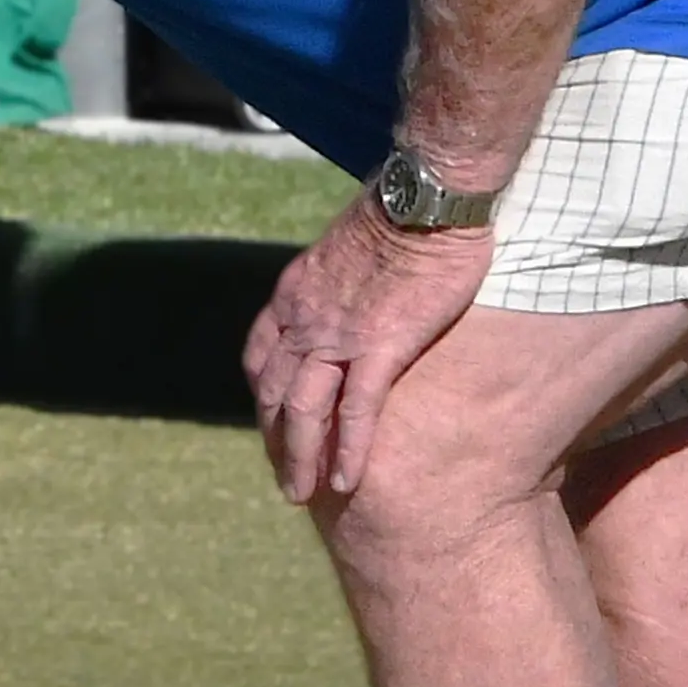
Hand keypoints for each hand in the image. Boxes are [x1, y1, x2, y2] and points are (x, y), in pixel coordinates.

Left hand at [244, 195, 496, 504]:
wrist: (426, 193)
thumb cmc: (403, 207)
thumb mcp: (351, 241)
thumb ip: (343, 274)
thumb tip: (355, 283)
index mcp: (295, 293)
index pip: (262, 358)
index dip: (263, 397)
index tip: (272, 424)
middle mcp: (304, 319)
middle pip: (274, 393)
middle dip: (274, 439)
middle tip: (283, 477)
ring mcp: (338, 335)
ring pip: (305, 410)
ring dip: (300, 457)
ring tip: (303, 493)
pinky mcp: (381, 346)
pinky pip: (356, 410)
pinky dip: (349, 449)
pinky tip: (348, 480)